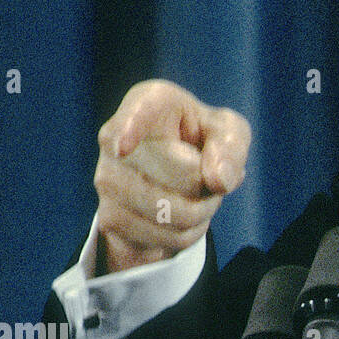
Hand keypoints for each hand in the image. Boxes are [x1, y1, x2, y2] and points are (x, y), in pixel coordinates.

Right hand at [93, 80, 250, 272]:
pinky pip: (167, 236)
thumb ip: (231, 147)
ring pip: (173, 212)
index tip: (123, 146)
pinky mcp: (108, 217)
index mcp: (150, 101)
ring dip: (202, 210)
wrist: (172, 174)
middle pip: (182, 175)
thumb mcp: (228, 132)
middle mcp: (116, 138)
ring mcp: (106, 180)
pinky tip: (183, 213)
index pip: (139, 112)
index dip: (131, 128)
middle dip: (210, 183)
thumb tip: (219, 181)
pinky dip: (190, 232)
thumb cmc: (203, 139)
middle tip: (210, 174)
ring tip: (199, 193)